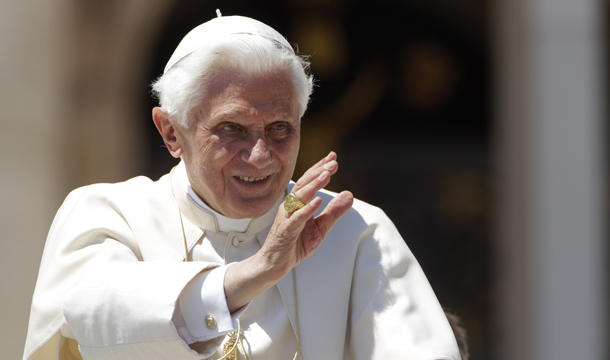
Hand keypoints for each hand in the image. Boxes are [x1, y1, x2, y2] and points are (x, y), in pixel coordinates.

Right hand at [260, 151, 353, 277]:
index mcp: (298, 203)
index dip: (320, 168)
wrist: (274, 264)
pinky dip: (306, 209)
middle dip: (318, 172)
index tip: (333, 157)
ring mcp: (286, 218)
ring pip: (299, 197)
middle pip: (304, 184)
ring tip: (326, 175)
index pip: (309, 181)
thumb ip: (334, 212)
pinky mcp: (285, 232)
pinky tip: (317, 201)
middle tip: (333, 162)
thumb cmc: (295, 243)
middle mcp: (290, 207)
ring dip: (313, 185)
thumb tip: (349, 195)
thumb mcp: (320, 227)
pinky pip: (296, 218)